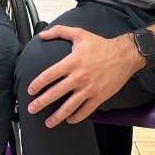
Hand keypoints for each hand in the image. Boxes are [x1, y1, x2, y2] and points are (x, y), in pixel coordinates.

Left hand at [26, 26, 141, 126]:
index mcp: (73, 61)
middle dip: (41, 103)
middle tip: (31, 109)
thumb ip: (60, 32)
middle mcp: (79, 76)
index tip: (31, 90)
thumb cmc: (100, 45)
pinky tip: (69, 119)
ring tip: (48, 122)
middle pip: (55, 93)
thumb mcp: (80, 34)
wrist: (124, 55)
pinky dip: (75, 118)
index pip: (50, 75)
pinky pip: (84, 111)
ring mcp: (89, 89)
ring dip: (56, 117)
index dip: (38, 84)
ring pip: (68, 107)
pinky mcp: (98, 97)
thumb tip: (42, 35)